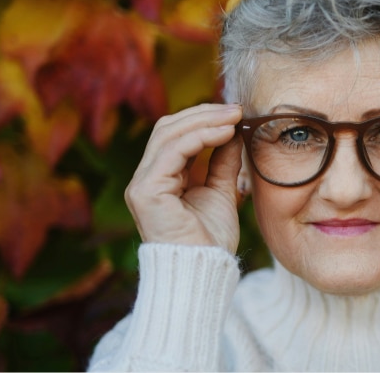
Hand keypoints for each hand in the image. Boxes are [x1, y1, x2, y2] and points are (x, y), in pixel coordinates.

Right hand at [125, 103, 243, 252]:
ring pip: (167, 134)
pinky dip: (199, 137)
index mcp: (161, 178)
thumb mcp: (222, 191)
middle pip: (168, 128)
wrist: (205, 270)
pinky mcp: (146, 192)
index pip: (175, 135)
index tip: (237, 113)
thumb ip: (223, 162)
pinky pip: (171, 152)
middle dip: (204, 114)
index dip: (204, 119)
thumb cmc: (211, 239)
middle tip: (236, 109)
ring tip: (234, 117)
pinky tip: (225, 133)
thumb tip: (235, 131)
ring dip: (204, 120)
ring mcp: (142, 184)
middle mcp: (146, 178)